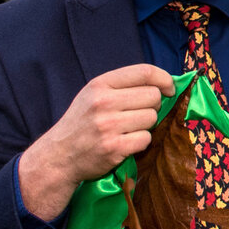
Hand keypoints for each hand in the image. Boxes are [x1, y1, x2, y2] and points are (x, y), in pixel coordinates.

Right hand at [19, 64, 175, 219]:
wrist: (58, 156)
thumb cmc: (82, 123)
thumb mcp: (93, 95)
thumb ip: (123, 86)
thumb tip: (164, 84)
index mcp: (100, 84)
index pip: (145, 71)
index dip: (165, 79)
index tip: (170, 88)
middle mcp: (103, 102)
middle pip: (153, 96)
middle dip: (153, 106)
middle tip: (138, 114)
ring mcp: (108, 126)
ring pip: (152, 118)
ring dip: (145, 125)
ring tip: (127, 129)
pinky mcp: (114, 148)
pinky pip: (145, 139)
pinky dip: (140, 142)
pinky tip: (125, 143)